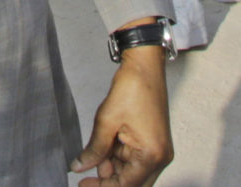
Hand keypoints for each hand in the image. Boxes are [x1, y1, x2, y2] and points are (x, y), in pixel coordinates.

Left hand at [72, 39, 172, 185]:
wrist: (144, 66)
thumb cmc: (132, 89)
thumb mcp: (106, 122)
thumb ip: (94, 150)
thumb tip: (80, 167)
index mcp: (151, 155)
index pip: (126, 185)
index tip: (83, 184)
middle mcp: (160, 157)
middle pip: (132, 183)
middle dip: (109, 181)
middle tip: (86, 176)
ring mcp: (159, 151)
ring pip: (133, 173)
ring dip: (113, 169)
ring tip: (94, 156)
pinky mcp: (155, 143)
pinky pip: (136, 161)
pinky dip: (119, 159)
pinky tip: (105, 151)